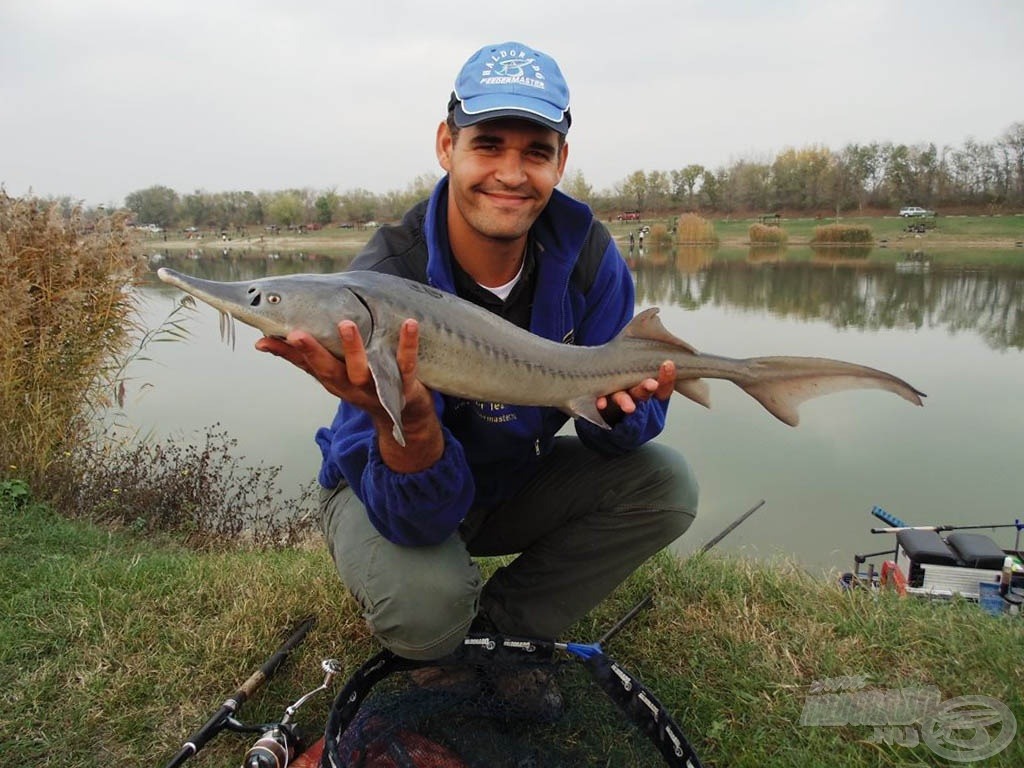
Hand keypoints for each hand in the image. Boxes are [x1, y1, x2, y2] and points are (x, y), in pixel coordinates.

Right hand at [256, 319, 442, 470]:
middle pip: (328, 371)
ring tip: (346, 325)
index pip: (306, 365)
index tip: (267, 338)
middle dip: (312, 353)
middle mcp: (350, 385)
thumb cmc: (361, 384)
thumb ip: (300, 357)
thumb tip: (262, 342)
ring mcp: (376, 386)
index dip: (287, 353)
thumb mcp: (330, 374)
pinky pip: (405, 364)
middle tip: (297, 334)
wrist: (403, 414)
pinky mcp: (403, 384)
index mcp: (332, 380)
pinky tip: (409, 323)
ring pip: (363, 369)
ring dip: (353, 349)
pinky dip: (407, 344)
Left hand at [596, 360, 675, 421]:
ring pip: (624, 398)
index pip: (663, 387)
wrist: (605, 371)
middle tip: (653, 384)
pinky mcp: (603, 395)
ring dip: (626, 402)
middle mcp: (635, 391)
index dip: (668, 378)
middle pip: (644, 393)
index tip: (668, 364)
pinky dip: (602, 402)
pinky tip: (601, 404)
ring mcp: (619, 395)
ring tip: (629, 407)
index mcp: (649, 384)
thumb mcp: (644, 356)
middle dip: (647, 388)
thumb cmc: (630, 364)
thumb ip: (654, 352)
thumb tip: (673, 340)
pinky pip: (603, 399)